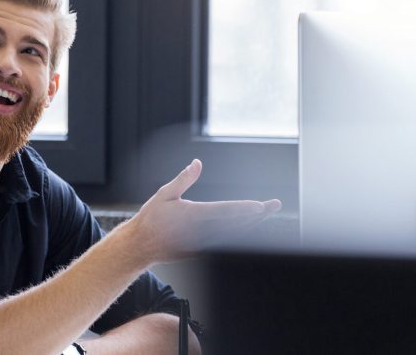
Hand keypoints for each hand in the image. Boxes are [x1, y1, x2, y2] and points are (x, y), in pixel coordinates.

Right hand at [124, 159, 280, 263]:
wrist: (140, 246)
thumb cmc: (151, 218)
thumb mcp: (164, 194)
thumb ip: (184, 179)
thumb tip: (197, 163)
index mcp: (191, 215)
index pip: (223, 211)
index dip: (243, 209)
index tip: (260, 206)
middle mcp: (200, 231)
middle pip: (235, 224)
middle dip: (257, 215)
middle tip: (274, 205)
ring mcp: (202, 244)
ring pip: (234, 235)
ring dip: (253, 225)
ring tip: (267, 214)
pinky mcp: (202, 252)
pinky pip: (225, 243)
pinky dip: (240, 235)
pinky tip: (250, 228)